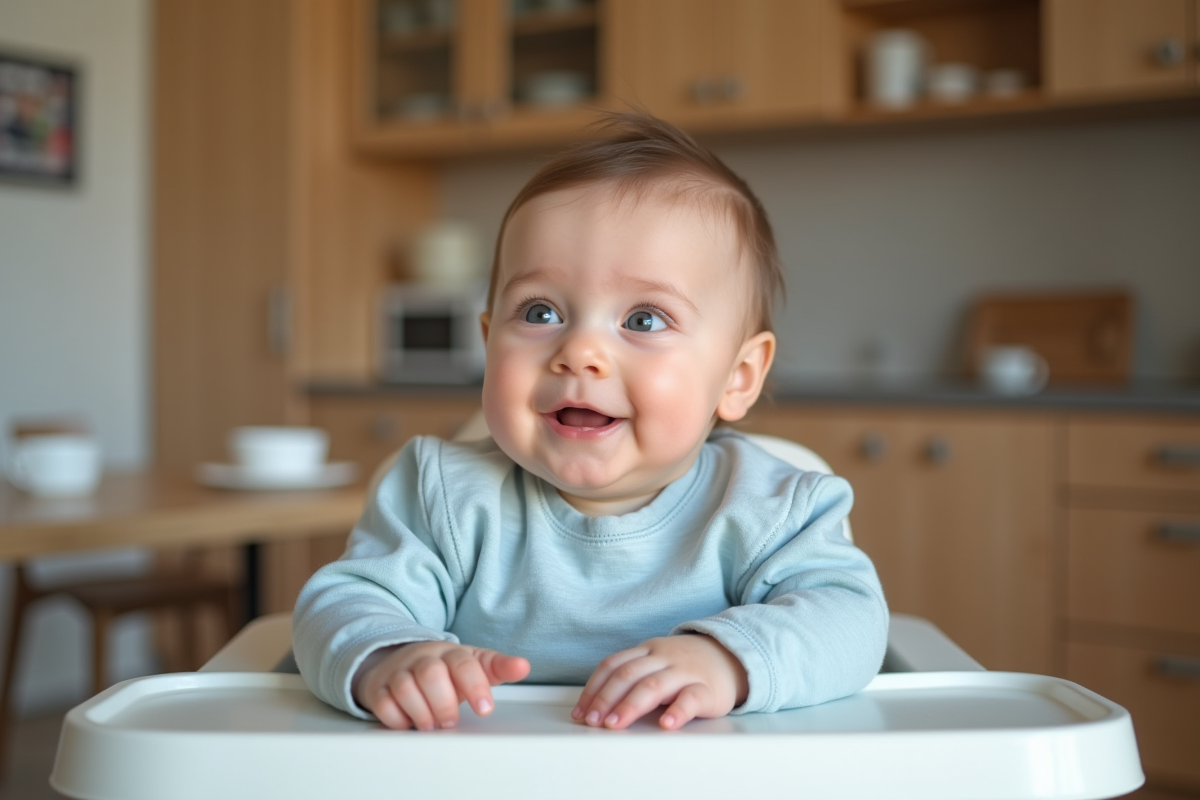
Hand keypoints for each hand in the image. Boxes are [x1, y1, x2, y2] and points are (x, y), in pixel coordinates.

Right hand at [352, 640, 529, 730]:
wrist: (396, 661)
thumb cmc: (442, 669)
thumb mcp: (472, 664)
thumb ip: (497, 667)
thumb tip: (523, 666)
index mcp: (450, 653)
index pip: (465, 663)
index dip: (476, 687)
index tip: (485, 709)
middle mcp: (423, 659)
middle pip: (432, 674)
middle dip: (444, 704)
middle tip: (451, 721)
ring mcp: (399, 672)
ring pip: (406, 687)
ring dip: (422, 713)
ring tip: (432, 724)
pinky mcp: (379, 688)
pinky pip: (383, 703)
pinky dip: (397, 719)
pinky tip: (409, 722)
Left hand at [571, 634, 748, 730]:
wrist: (730, 657)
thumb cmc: (685, 666)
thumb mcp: (655, 662)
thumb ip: (631, 676)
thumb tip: (594, 705)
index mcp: (647, 651)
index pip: (613, 665)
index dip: (594, 688)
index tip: (581, 711)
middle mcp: (664, 658)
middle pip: (629, 674)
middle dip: (607, 698)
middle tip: (594, 720)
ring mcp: (685, 671)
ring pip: (655, 685)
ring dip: (631, 705)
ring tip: (617, 724)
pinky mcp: (707, 689)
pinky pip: (691, 699)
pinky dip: (677, 712)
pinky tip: (666, 725)